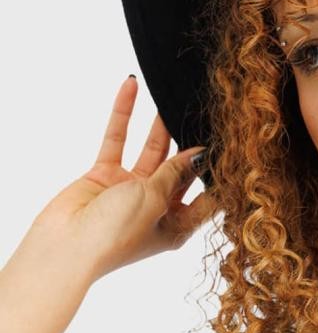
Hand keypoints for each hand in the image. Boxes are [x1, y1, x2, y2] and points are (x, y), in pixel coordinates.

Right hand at [25, 76, 213, 283]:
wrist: (66, 246)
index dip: (218, 175)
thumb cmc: (117, 234)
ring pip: (151, 151)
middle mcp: (157, 208)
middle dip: (191, 144)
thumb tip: (201, 154)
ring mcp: (130, 191)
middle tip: (205, 113)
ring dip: (160, 125)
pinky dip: (123, 114)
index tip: (235, 147)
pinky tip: (131, 87)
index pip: (206, 198)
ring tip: (174, 96)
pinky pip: (117, 140)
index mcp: (178, 226)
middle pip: (180, 170)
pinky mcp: (104, 175)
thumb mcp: (156, 200)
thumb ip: (176, 173)